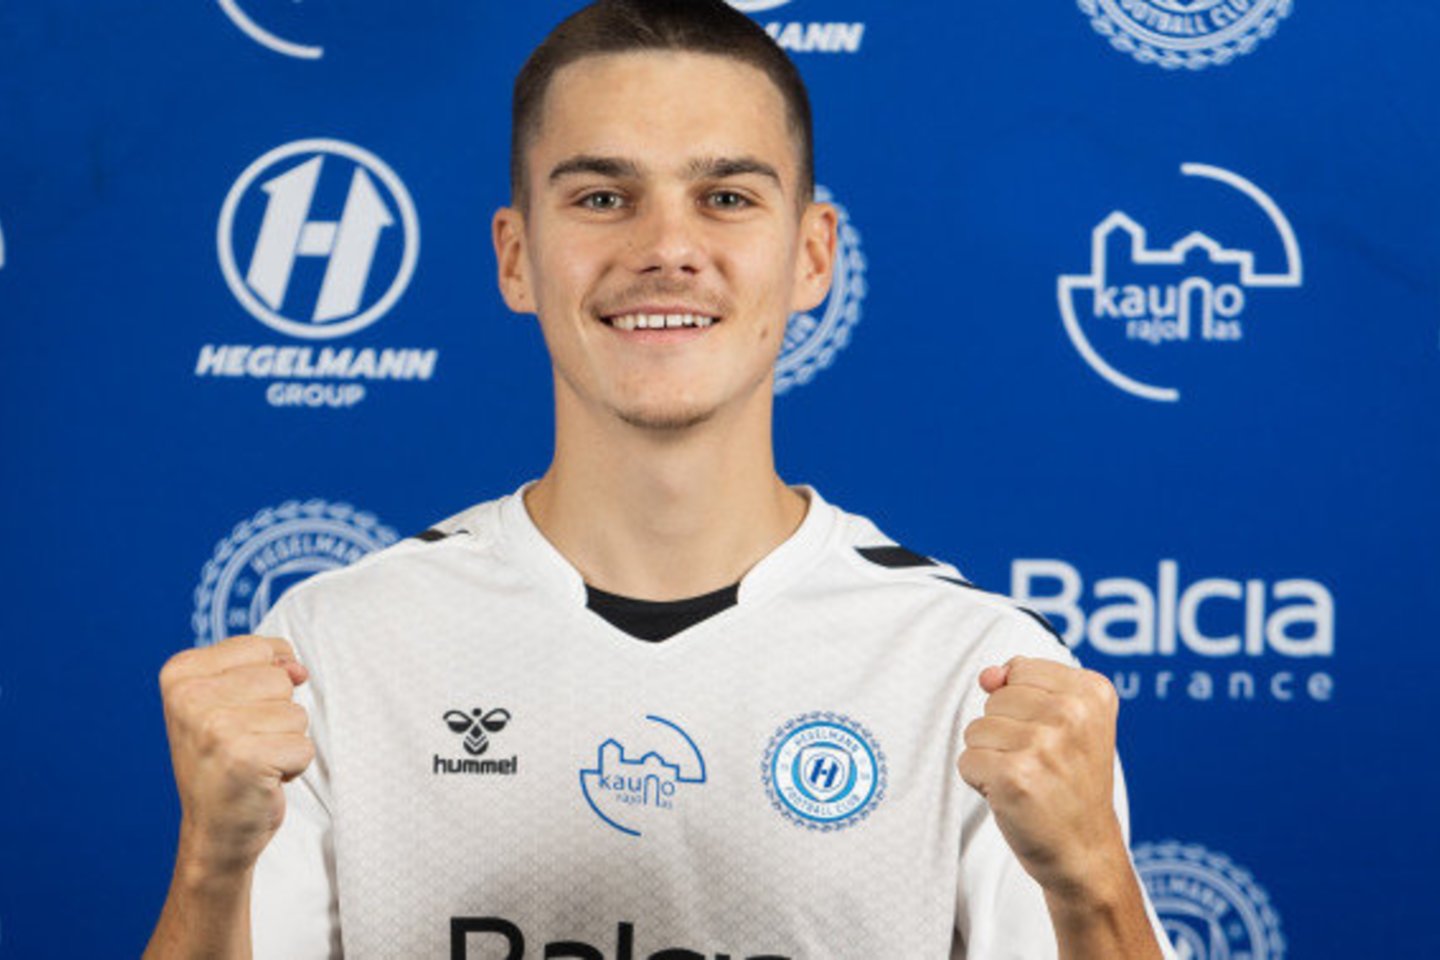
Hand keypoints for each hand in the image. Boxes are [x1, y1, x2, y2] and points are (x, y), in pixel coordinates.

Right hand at [158, 635, 313, 876]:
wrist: (213, 831)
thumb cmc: (224, 761)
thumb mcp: (229, 700)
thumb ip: (264, 668)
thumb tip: (298, 669)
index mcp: (180, 673)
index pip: (260, 648)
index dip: (264, 682)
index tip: (234, 715)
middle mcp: (190, 697)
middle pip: (280, 679)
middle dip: (275, 713)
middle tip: (244, 743)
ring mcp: (215, 729)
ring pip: (296, 712)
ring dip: (284, 740)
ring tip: (253, 760)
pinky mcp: (245, 759)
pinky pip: (305, 746)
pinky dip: (294, 766)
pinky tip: (263, 779)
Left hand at [957, 656, 1128, 900]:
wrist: (1085, 851)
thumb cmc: (1069, 783)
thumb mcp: (1064, 723)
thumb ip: (1023, 684)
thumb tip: (988, 675)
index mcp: (1092, 692)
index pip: (1019, 669)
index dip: (1022, 707)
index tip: (1052, 738)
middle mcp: (1072, 714)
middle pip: (994, 699)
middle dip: (1004, 732)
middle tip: (1040, 765)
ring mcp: (1044, 745)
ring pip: (976, 729)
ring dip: (991, 758)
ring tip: (1027, 781)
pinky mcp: (1015, 776)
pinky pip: (966, 760)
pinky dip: (980, 782)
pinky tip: (1012, 798)